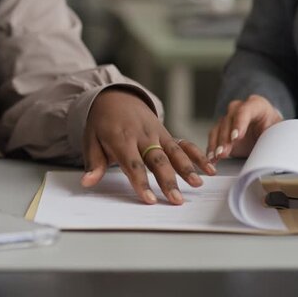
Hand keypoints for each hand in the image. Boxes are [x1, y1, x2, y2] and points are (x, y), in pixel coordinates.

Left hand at [80, 89, 215, 205]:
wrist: (115, 97)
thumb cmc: (101, 123)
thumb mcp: (91, 140)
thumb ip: (94, 163)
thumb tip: (88, 182)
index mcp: (121, 139)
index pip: (132, 164)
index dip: (141, 182)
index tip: (149, 199)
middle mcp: (142, 136)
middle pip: (157, 160)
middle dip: (168, 181)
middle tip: (177, 200)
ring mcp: (156, 133)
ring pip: (174, 152)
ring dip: (187, 168)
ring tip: (198, 183)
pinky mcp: (166, 132)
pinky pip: (183, 143)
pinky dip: (197, 154)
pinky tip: (209, 167)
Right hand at [208, 95, 281, 161]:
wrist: (268, 131)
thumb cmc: (275, 130)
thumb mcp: (279, 133)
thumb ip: (275, 139)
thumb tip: (272, 154)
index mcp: (257, 105)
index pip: (246, 110)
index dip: (240, 124)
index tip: (236, 138)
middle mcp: (240, 108)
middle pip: (229, 120)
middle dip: (226, 138)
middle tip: (224, 152)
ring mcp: (229, 118)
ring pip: (219, 128)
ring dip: (217, 144)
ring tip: (217, 157)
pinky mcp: (222, 129)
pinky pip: (213, 136)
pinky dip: (212, 147)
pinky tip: (212, 157)